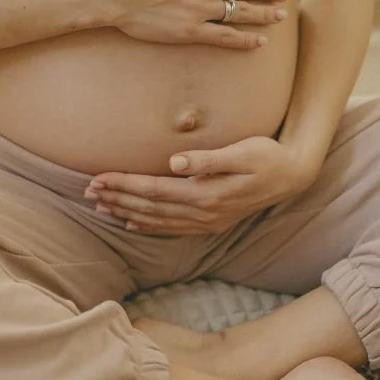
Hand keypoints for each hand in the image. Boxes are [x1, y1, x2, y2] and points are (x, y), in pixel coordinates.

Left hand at [85, 137, 317, 233]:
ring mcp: (207, 221)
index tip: (98, 178)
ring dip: (126, 211)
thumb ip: (208, 159)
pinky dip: (148, 225)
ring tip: (100, 206)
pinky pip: (171, 227)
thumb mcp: (243, 151)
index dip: (124, 185)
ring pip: (157, 219)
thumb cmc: (268, 156)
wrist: (293, 176)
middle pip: (150, 207)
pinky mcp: (211, 221)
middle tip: (86, 191)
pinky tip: (131, 221)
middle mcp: (204, 212)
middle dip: (116, 198)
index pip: (154, 190)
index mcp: (207, 194)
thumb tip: (176, 162)